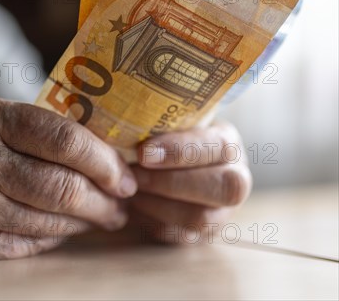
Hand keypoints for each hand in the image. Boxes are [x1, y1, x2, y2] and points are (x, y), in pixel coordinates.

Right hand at [0, 98, 137, 258]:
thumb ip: (44, 129)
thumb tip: (111, 157)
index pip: (62, 140)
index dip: (103, 162)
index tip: (126, 176)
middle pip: (59, 187)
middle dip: (103, 200)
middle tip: (122, 203)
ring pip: (47, 221)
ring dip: (85, 222)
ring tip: (104, 216)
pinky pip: (27, 244)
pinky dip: (56, 237)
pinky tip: (67, 228)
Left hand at [128, 121, 251, 243]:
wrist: (171, 165)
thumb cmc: (165, 138)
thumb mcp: (168, 123)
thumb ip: (156, 125)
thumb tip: (125, 130)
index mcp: (228, 142)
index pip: (216, 146)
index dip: (180, 151)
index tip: (143, 153)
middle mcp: (236, 177)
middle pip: (220, 188)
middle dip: (169, 183)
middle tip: (132, 177)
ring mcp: (224, 210)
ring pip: (200, 217)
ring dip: (158, 206)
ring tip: (129, 193)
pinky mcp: (205, 234)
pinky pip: (182, 237)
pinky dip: (154, 224)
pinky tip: (133, 209)